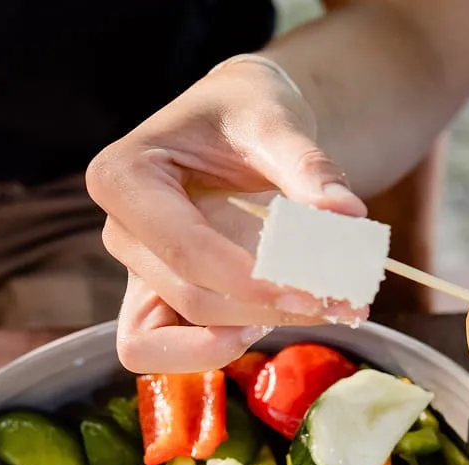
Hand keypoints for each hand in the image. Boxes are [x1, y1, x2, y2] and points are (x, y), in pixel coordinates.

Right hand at [86, 56, 368, 373]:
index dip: (249, 283)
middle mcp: (121, 231)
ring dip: (253, 332)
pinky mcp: (161, 299)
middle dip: (266, 309)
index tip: (313, 291)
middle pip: (191, 297)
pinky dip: (223, 348)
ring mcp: (139, 271)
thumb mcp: (275, 119)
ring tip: (315, 310)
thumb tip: (347, 214)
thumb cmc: (245, 112)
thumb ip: (308, 165)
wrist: (239, 122)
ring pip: (182, 334)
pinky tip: (273, 321)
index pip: (185, 250)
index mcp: (125, 178)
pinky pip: (174, 349)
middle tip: (338, 301)